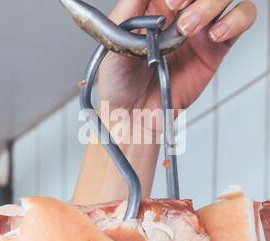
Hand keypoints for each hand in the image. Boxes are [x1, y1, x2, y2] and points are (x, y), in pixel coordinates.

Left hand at [98, 1, 257, 113]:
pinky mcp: (218, 45)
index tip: (169, 4)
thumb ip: (127, 12)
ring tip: (189, 30)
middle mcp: (183, 9)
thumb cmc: (119, 81)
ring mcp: (203, 25)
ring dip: (212, 5)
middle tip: (178, 14)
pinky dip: (236, 20)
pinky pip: (242, 19)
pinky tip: (216, 35)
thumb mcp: (112, 42)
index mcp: (156, 1)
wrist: (132, 116)